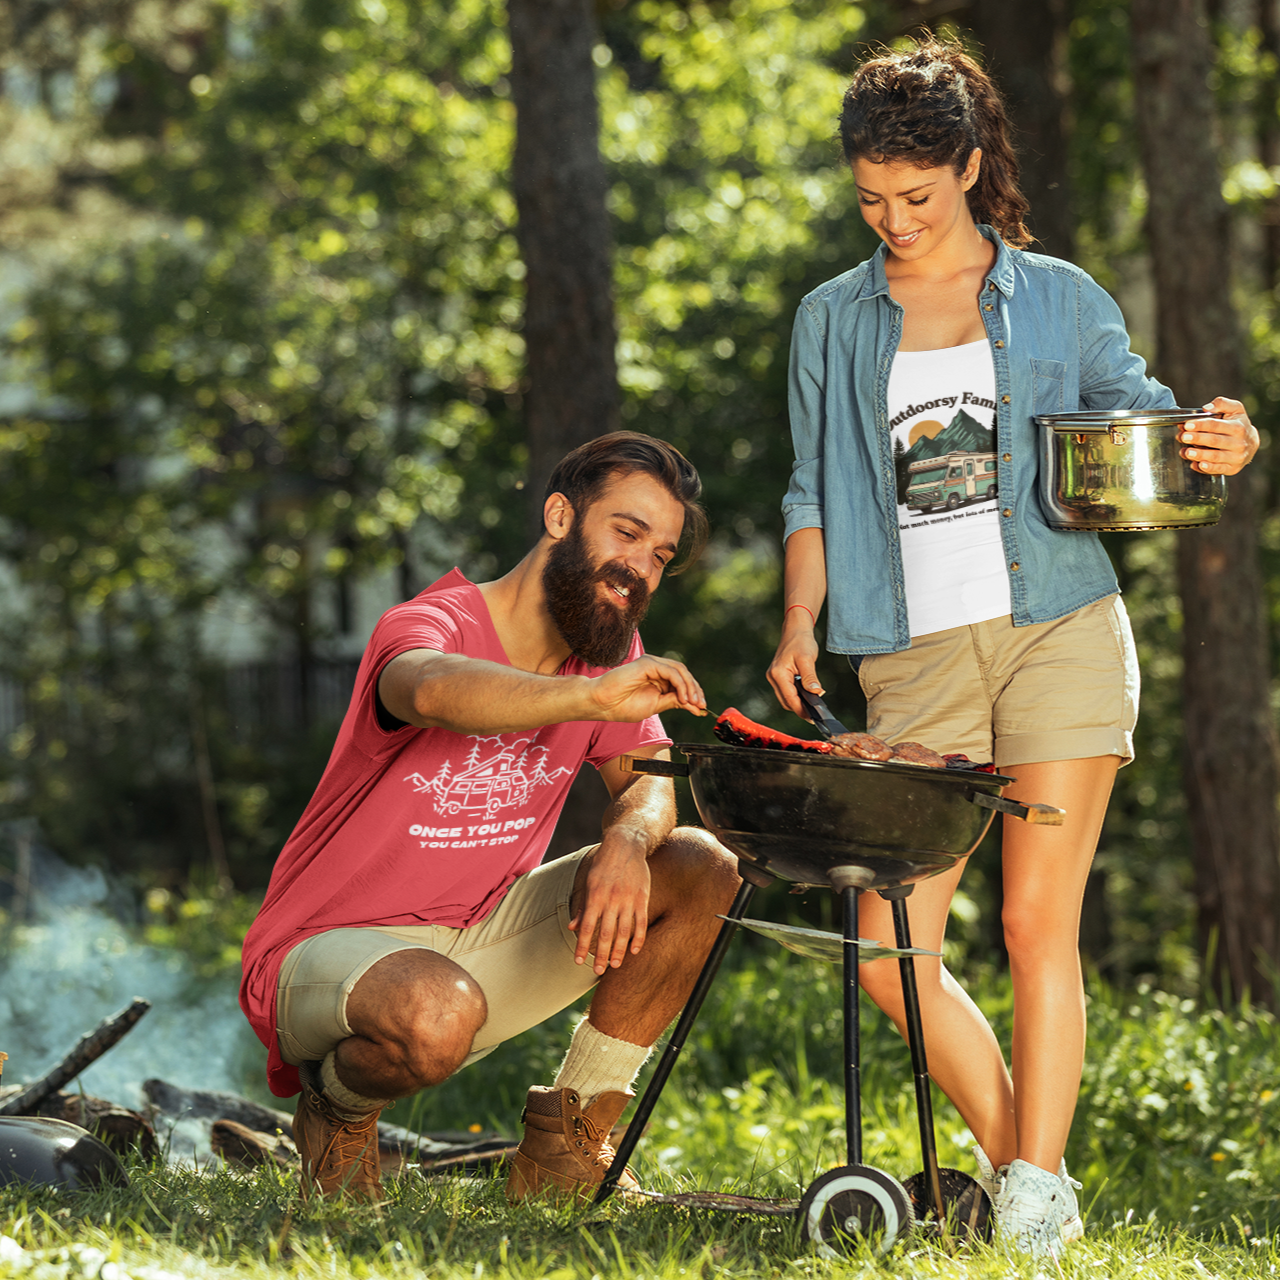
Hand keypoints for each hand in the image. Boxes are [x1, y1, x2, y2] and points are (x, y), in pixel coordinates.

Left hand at [569, 842, 650, 974]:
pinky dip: (639, 938)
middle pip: (605, 933)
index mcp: (595, 896)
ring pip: (624, 931)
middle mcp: (611, 899)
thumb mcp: (588, 882)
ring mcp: (628, 899)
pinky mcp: (642, 898)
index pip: (587, 927)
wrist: (625, 845)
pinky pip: (641, 922)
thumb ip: (582, 907)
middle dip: (601, 954)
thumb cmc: (603, 864)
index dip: (583, 946)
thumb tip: (573, 928)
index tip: (578, 961)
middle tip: (597, 970)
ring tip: (614, 965)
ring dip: (619, 950)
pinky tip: (635, 951)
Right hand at [588, 654, 706, 721]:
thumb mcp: (656, 706)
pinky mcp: (647, 663)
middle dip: (695, 690)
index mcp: (658, 678)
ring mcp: (651, 664)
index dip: (694, 693)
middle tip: (701, 705)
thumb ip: (674, 702)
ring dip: (690, 687)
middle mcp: (656, 668)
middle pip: (683, 674)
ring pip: (680, 670)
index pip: (682, 681)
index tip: (701, 709)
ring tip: (693, 702)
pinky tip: (683, 697)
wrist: (603, 704)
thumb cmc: (623, 706)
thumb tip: (695, 706)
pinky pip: (671, 672)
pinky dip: (680, 684)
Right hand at [766, 615, 822, 716]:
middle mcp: (773, 677)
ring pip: (786, 698)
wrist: (795, 630)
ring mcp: (774, 677)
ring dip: (798, 703)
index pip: (789, 699)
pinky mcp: (778, 676)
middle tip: (815, 714)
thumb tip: (816, 693)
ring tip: (812, 706)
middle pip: (786, 701)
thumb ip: (810, 678)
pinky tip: (806, 696)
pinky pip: (786, 691)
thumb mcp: (808, 659)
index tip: (813, 718)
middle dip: (800, 709)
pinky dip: (796, 696)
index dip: (802, 710)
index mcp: (778, 674)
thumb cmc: (801, 641)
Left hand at [1180, 397, 1258, 474]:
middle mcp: (1238, 443)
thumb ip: (1222, 404)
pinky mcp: (1232, 468)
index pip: (1216, 425)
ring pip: (1215, 457)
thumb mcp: (1235, 410)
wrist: (1251, 443)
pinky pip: (1218, 469)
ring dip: (1199, 455)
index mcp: (1238, 427)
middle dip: (1198, 439)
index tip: (1187, 425)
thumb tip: (1207, 407)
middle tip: (1183, 437)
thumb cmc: (1238, 424)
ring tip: (1186, 452)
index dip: (1200, 425)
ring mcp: (1236, 457)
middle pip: (1214, 440)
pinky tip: (1196, 464)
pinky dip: (1207, 468)